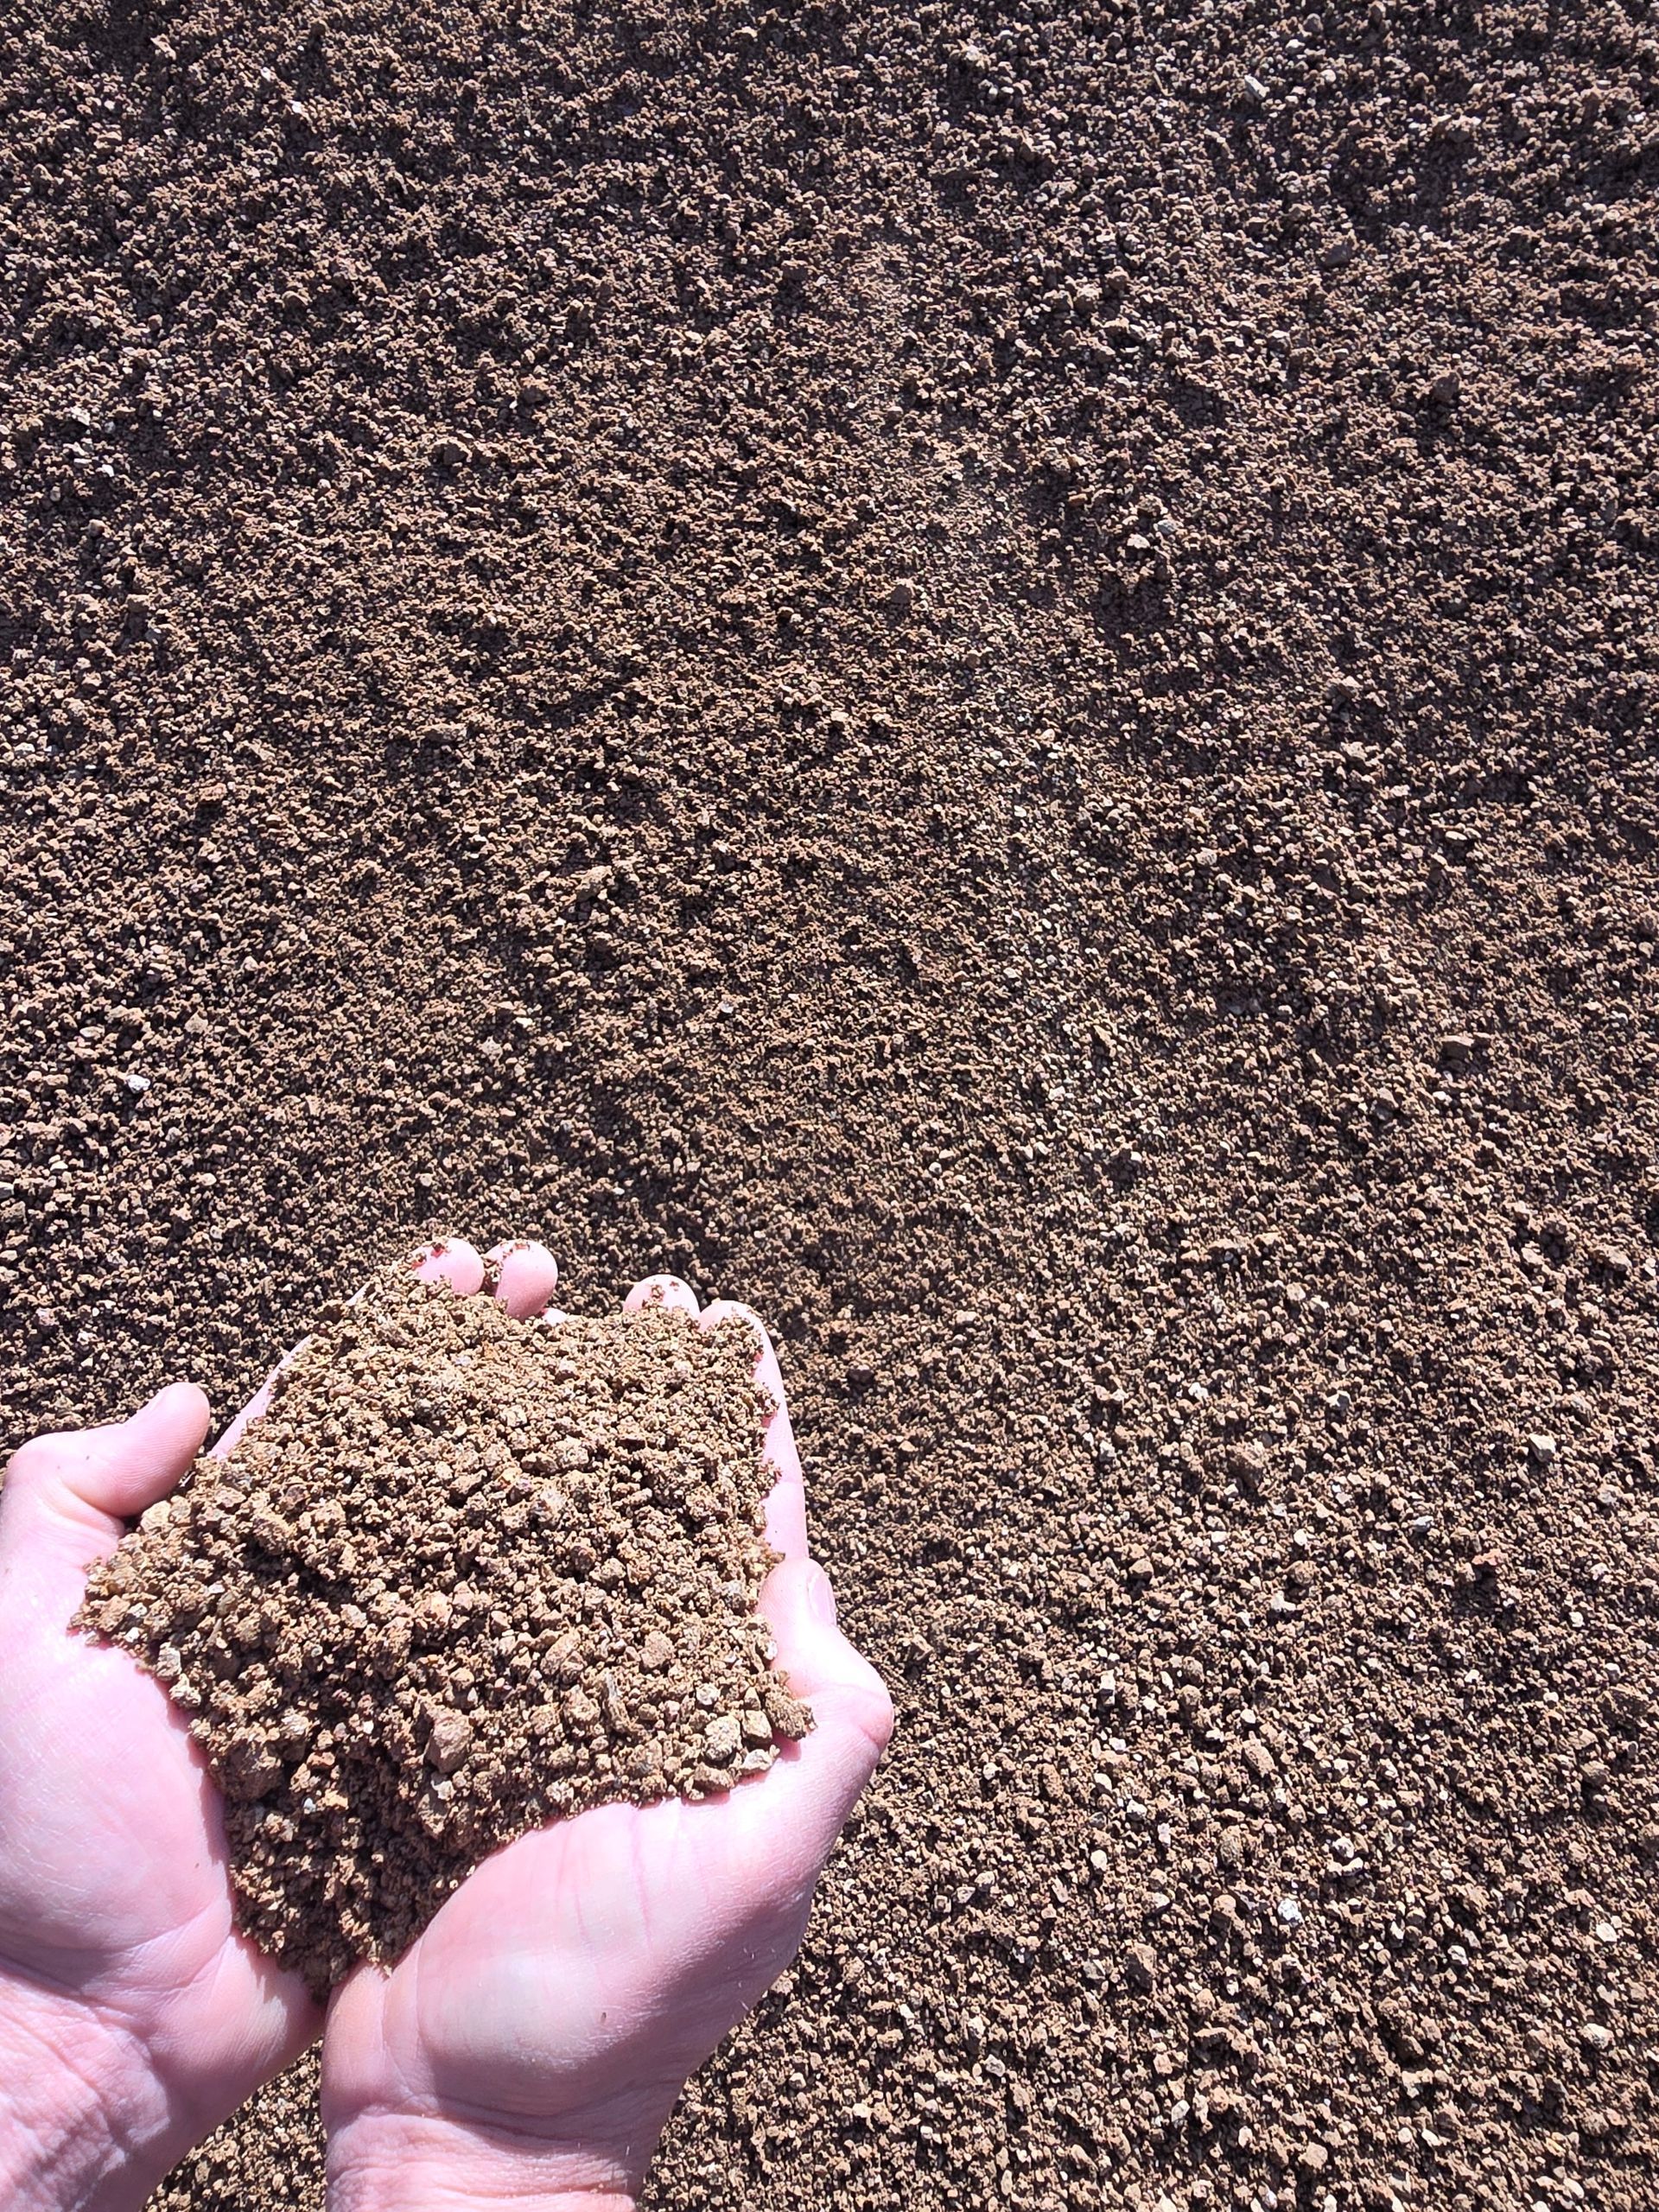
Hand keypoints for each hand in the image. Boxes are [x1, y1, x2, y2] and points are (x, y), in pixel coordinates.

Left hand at [0, 1235, 556, 2209]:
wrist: (92, 2024)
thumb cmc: (36, 1831)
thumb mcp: (17, 1632)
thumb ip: (65, 1494)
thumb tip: (185, 1399)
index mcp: (231, 1556)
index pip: (333, 1406)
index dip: (403, 1328)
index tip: (467, 1263)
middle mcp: (324, 1601)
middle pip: (433, 1451)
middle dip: (500, 1359)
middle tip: (566, 1286)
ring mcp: (387, 1680)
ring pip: (490, 1540)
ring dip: (557, 1450)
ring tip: (621, 1372)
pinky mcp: (436, 1764)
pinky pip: (518, 1668)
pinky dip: (582, 1600)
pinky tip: (644, 1536)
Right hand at [322, 1258, 894, 2211]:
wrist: (461, 2117)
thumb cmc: (613, 2009)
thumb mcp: (755, 1872)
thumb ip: (819, 1736)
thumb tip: (822, 1597)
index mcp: (720, 1700)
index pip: (746, 1530)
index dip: (741, 1424)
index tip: (727, 1325)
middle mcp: (635, 1680)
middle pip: (649, 1505)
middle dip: (645, 1397)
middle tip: (631, 1295)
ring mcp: (540, 1697)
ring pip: (553, 1528)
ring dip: (551, 1427)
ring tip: (532, 1327)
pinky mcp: (448, 1720)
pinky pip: (456, 1589)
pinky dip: (454, 1509)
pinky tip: (431, 1441)